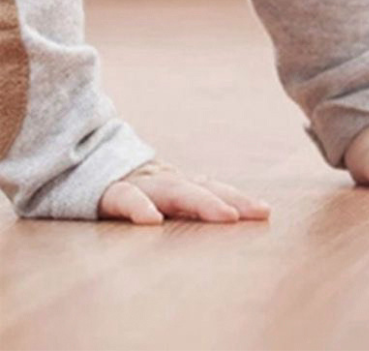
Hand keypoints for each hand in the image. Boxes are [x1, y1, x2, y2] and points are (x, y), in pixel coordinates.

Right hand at [98, 158, 270, 224]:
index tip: (266, 211)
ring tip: (227, 216)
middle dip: (234, 200)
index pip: (215, 189)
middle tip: (259, 212)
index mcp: (179, 185)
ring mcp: (142, 185)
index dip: (240, 198)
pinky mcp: (111, 193)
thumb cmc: (133, 190)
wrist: (84, 166)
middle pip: (204, 188)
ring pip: (176, 191)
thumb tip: (225, 218)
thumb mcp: (162, 197)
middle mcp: (166, 182)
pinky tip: (152, 221)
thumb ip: (188, 203)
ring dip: (204, 202)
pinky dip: (140, 207)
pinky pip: (127, 199)